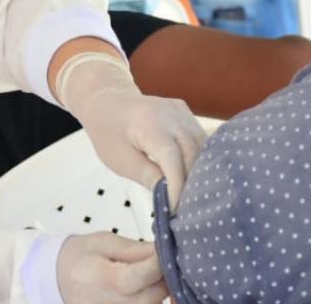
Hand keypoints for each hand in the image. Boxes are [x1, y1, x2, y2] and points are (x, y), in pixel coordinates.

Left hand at [58, 53, 205, 209]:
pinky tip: (197, 181)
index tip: (177, 210)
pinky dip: (201, 161)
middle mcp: (170, 113)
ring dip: (201, 174)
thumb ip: (148, 177)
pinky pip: (201, 141)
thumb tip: (172, 199)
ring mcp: (181, 111)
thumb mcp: (120, 160)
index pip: (172, 158)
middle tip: (188, 211)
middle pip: (193, 153)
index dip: (178, 186)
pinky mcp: (187, 114)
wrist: (108, 100)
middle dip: (192, 184)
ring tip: (194, 200)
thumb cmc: (109, 132)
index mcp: (148, 122)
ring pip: (202, 148)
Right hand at [58, 232, 166, 303]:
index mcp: (105, 279)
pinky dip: (150, 300)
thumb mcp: (104, 243)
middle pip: (156, 295)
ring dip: (159, 290)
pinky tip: (144, 288)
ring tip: (149, 274)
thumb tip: (164, 249)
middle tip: (162, 260)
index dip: (161, 262)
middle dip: (165, 276)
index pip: (146, 275)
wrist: (56, 278)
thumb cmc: (79, 257)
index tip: (166, 250)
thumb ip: (136, 249)